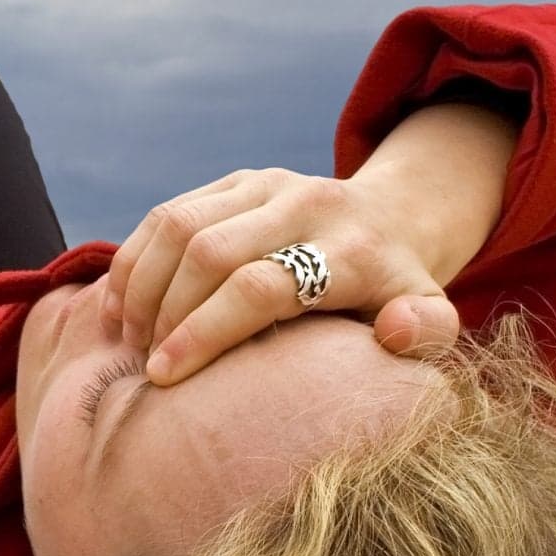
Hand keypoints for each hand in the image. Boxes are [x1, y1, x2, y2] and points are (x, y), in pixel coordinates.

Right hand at [101, 167, 459, 386]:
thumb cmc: (400, 293)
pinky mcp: (235, 180)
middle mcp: (305, 202)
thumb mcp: (435, 318)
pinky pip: (166, 214)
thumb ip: (427, 333)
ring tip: (130, 341)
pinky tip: (120, 308)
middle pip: (211, 253)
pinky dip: (133, 261)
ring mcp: (266, 183)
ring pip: (179, 226)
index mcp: (351, 247)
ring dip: (141, 287)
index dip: (207, 331)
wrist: (394, 221)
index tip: (165, 376)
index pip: (262, 284)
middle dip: (167, 314)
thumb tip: (394, 331)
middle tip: (147, 367)